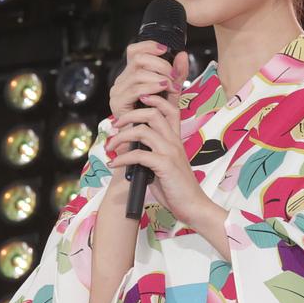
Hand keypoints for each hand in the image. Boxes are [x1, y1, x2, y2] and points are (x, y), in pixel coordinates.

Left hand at [105, 53, 209, 225]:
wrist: (193, 206)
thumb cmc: (176, 187)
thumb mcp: (165, 164)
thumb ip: (151, 151)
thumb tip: (130, 145)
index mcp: (176, 137)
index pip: (169, 107)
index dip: (153, 97)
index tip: (137, 99)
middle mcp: (174, 140)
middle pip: (152, 112)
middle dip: (129, 115)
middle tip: (115, 125)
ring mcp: (170, 151)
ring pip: (143, 130)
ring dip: (121, 136)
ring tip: (110, 146)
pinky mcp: (165, 165)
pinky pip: (139, 154)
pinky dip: (122, 158)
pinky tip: (114, 164)